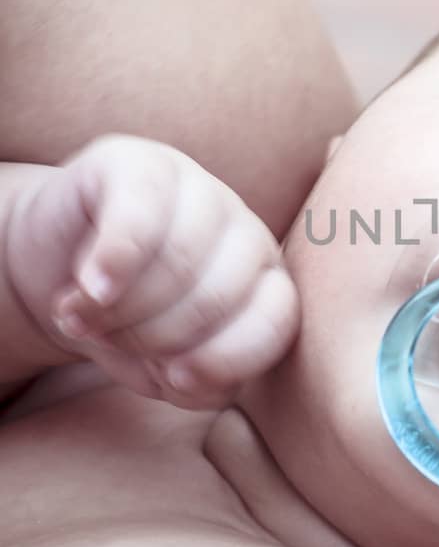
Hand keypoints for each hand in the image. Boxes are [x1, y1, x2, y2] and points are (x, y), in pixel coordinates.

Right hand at [5, 135, 297, 407]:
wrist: (57, 265)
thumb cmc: (127, 322)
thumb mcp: (164, 367)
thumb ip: (195, 383)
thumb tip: (186, 376)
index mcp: (266, 283)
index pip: (274, 323)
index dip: (221, 360)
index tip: (169, 377)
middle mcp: (244, 231)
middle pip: (218, 296)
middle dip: (155, 337)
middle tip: (108, 341)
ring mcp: (198, 188)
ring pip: (181, 260)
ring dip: (122, 309)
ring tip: (82, 318)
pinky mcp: (139, 163)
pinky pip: (139, 217)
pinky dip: (113, 263)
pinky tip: (88, 287)